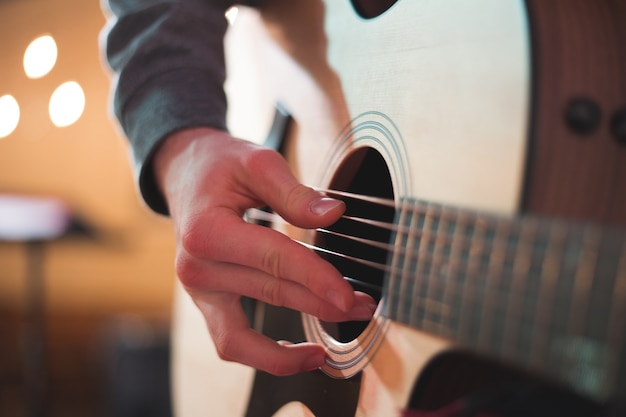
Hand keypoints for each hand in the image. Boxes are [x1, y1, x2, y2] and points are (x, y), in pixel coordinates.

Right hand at [154, 127, 375, 375]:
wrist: (184, 174)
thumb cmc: (220, 166)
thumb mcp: (256, 162)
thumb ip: (293, 192)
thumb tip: (333, 215)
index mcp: (206, 230)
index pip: (272, 259)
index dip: (315, 278)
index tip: (348, 294)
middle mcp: (196, 267)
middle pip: (269, 294)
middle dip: (320, 304)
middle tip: (362, 306)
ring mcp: (197, 290)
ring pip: (247, 335)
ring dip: (294, 342)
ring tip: (334, 339)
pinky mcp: (206, 302)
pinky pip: (231, 343)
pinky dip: (263, 357)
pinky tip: (300, 355)